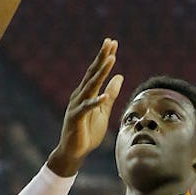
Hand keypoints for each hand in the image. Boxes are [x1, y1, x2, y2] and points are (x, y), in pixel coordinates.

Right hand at [47, 39, 123, 174]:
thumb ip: (111, 94)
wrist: (74, 152)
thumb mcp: (104, 110)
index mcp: (86, 92)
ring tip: (111, 60)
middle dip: (102, 58)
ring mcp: (76, 106)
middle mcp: (79, 95)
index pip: (96, 71)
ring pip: (90, 86)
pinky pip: (86, 108)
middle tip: (110, 42)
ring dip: (101, 73)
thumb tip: (120, 76)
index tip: (112, 42)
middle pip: (92, 73)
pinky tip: (103, 97)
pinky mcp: (76, 118)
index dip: (104, 57)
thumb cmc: (88, 131)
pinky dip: (95, 102)